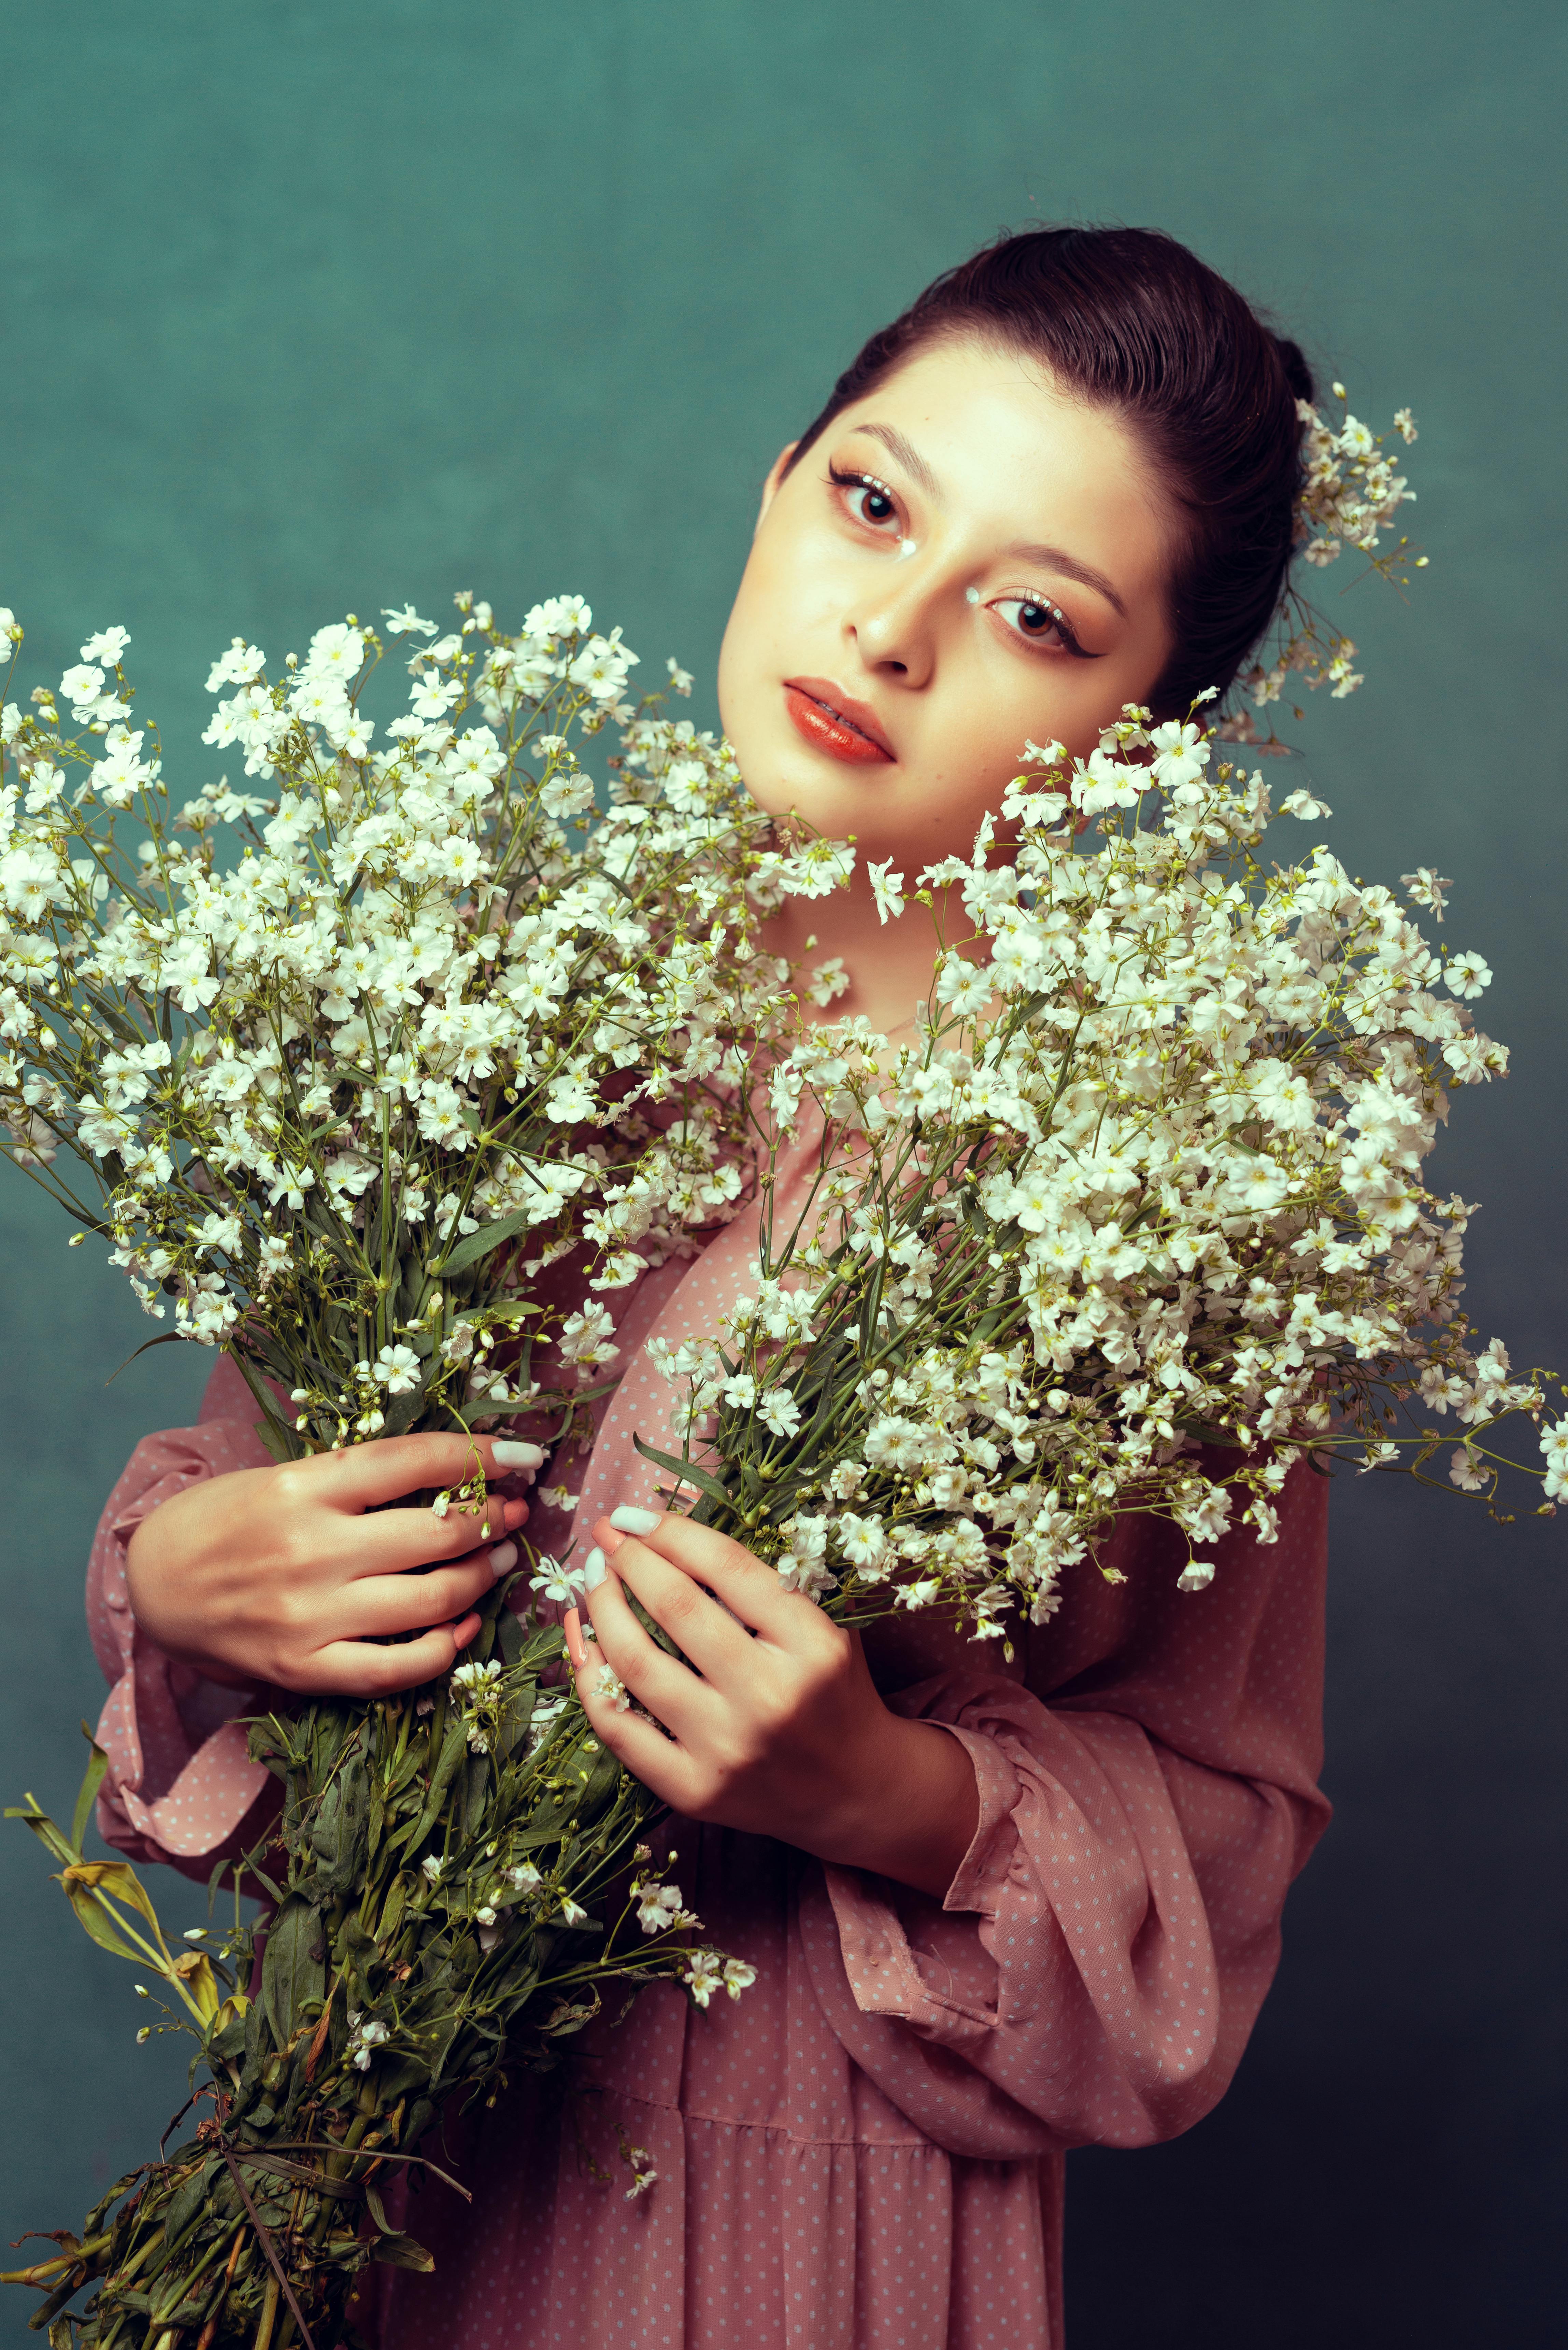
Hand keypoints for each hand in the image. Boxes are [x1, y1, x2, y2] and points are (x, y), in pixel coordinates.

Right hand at [125, 1434, 542, 1697]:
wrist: (153, 1585)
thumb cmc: (225, 1520)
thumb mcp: (284, 1476)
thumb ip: (357, 1476)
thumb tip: (453, 1470)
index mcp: (303, 1487)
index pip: (414, 1461)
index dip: (480, 1454)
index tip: (524, 1453)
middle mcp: (310, 1551)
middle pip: (435, 1533)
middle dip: (492, 1519)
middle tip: (513, 1512)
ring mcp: (309, 1616)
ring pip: (431, 1600)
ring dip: (482, 1576)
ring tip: (500, 1558)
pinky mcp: (304, 1669)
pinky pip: (397, 1669)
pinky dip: (444, 1649)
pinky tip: (464, 1626)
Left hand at [564, 1508, 978, 1899]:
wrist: (853, 1790)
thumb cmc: (831, 1691)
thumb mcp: (823, 1627)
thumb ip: (766, 1583)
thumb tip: (673, 1529)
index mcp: (811, 1645)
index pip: (727, 1567)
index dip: (672, 1531)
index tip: (634, 1514)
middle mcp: (770, 1697)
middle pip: (676, 1608)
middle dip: (628, 1559)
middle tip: (605, 1534)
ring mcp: (728, 1748)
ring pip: (637, 1663)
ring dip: (602, 1608)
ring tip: (593, 1579)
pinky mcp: (694, 1791)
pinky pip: (620, 1727)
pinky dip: (589, 1676)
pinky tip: (583, 1640)